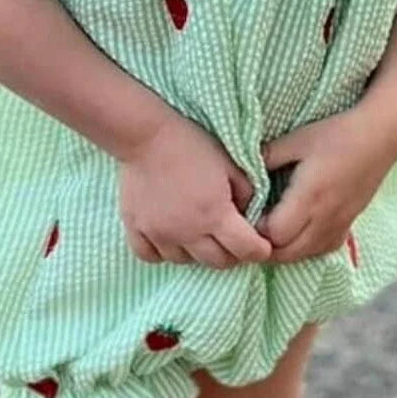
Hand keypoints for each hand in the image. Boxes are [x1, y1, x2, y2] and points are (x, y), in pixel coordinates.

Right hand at [118, 110, 271, 268]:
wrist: (147, 135)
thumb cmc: (193, 145)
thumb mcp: (231, 165)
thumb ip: (247, 194)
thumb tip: (249, 216)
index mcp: (216, 214)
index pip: (246, 250)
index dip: (258, 250)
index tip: (260, 245)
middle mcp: (188, 232)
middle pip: (218, 262)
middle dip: (231, 253)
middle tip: (232, 239)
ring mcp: (160, 234)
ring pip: (185, 261)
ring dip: (198, 252)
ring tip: (200, 233)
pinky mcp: (137, 229)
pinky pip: (152, 256)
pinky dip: (164, 252)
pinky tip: (170, 237)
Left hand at [257, 108, 396, 263]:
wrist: (380, 137)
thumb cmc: (336, 134)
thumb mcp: (296, 140)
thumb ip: (266, 156)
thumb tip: (240, 170)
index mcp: (308, 197)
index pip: (274, 234)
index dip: (254, 230)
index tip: (246, 214)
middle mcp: (325, 218)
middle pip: (286, 253)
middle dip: (264, 245)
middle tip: (252, 226)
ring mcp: (339, 225)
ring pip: (304, 256)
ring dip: (283, 250)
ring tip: (271, 229)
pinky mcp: (349, 225)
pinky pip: (321, 251)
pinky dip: (304, 249)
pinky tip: (296, 231)